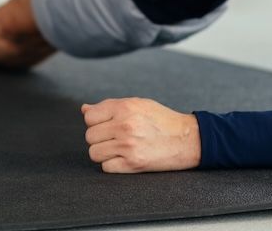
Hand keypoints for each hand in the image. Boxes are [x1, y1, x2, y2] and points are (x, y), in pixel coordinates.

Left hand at [81, 97, 200, 172]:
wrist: (187, 139)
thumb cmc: (162, 120)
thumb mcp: (138, 104)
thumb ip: (110, 106)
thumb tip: (84, 109)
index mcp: (125, 107)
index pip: (90, 116)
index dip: (96, 121)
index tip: (107, 124)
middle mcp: (125, 125)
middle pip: (90, 136)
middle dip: (100, 138)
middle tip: (114, 137)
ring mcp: (128, 146)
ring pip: (94, 152)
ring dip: (103, 152)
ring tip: (118, 148)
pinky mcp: (133, 164)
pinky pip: (106, 167)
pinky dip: (112, 164)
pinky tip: (124, 157)